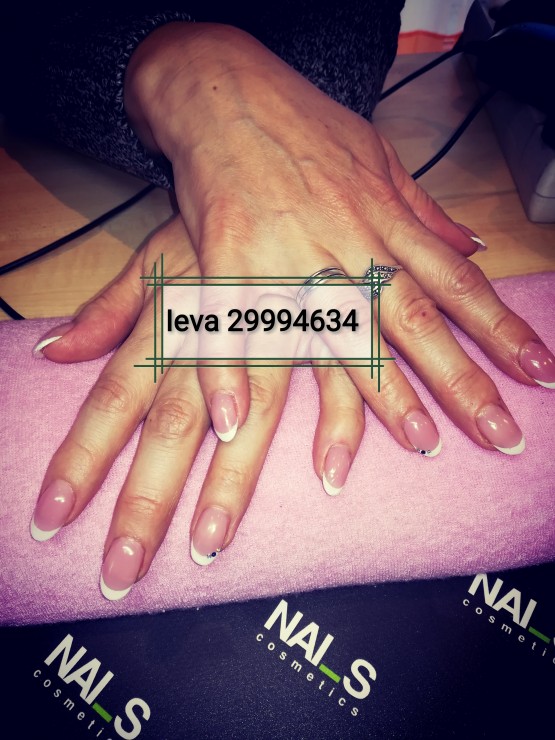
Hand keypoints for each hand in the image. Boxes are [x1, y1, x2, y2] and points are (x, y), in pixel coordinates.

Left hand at [30, 216, 368, 597]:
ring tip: (211, 546)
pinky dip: (333, 425)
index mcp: (168, 317)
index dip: (79, 461)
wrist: (267, 131)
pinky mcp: (328, 318)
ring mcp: (270, 327)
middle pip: (168, 429)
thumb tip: (51, 350)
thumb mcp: (151, 258)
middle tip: (123, 570)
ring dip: (230, 484)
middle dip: (144, 501)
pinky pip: (332, 379)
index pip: (109, 400)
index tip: (51, 520)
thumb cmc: (209, 208)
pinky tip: (332, 473)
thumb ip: (107, 311)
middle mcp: (212, 331)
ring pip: (245, 419)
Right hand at [125, 22, 554, 457]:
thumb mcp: (378, 158)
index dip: (500, 330)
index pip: (455, 285)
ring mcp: (289, 259)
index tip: (538, 374)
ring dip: (379, 394)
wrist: (225, 95)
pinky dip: (232, 374)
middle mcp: (347, 246)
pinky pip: (233, 327)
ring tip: (419, 442)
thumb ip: (423, 212)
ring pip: (341, 335)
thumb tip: (471, 245)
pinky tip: (239, 424)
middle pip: (414, 322)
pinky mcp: (230, 264)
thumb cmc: (303, 128)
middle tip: (501, 433)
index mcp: (384, 222)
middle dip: (462, 381)